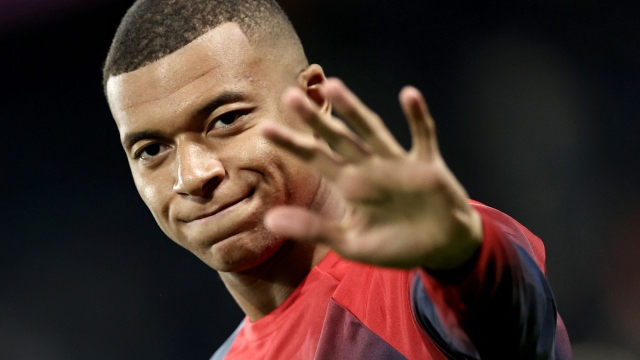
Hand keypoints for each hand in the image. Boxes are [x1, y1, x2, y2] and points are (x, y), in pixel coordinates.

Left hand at [262, 78, 481, 269]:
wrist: (442, 248)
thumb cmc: (395, 245)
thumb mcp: (350, 243)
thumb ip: (313, 229)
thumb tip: (268, 221)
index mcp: (349, 185)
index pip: (314, 159)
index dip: (291, 144)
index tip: (264, 128)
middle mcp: (369, 168)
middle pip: (338, 138)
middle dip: (317, 119)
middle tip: (291, 96)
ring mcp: (398, 164)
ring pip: (373, 132)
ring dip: (355, 111)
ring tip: (333, 87)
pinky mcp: (427, 166)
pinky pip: (423, 137)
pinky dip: (417, 118)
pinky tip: (409, 95)